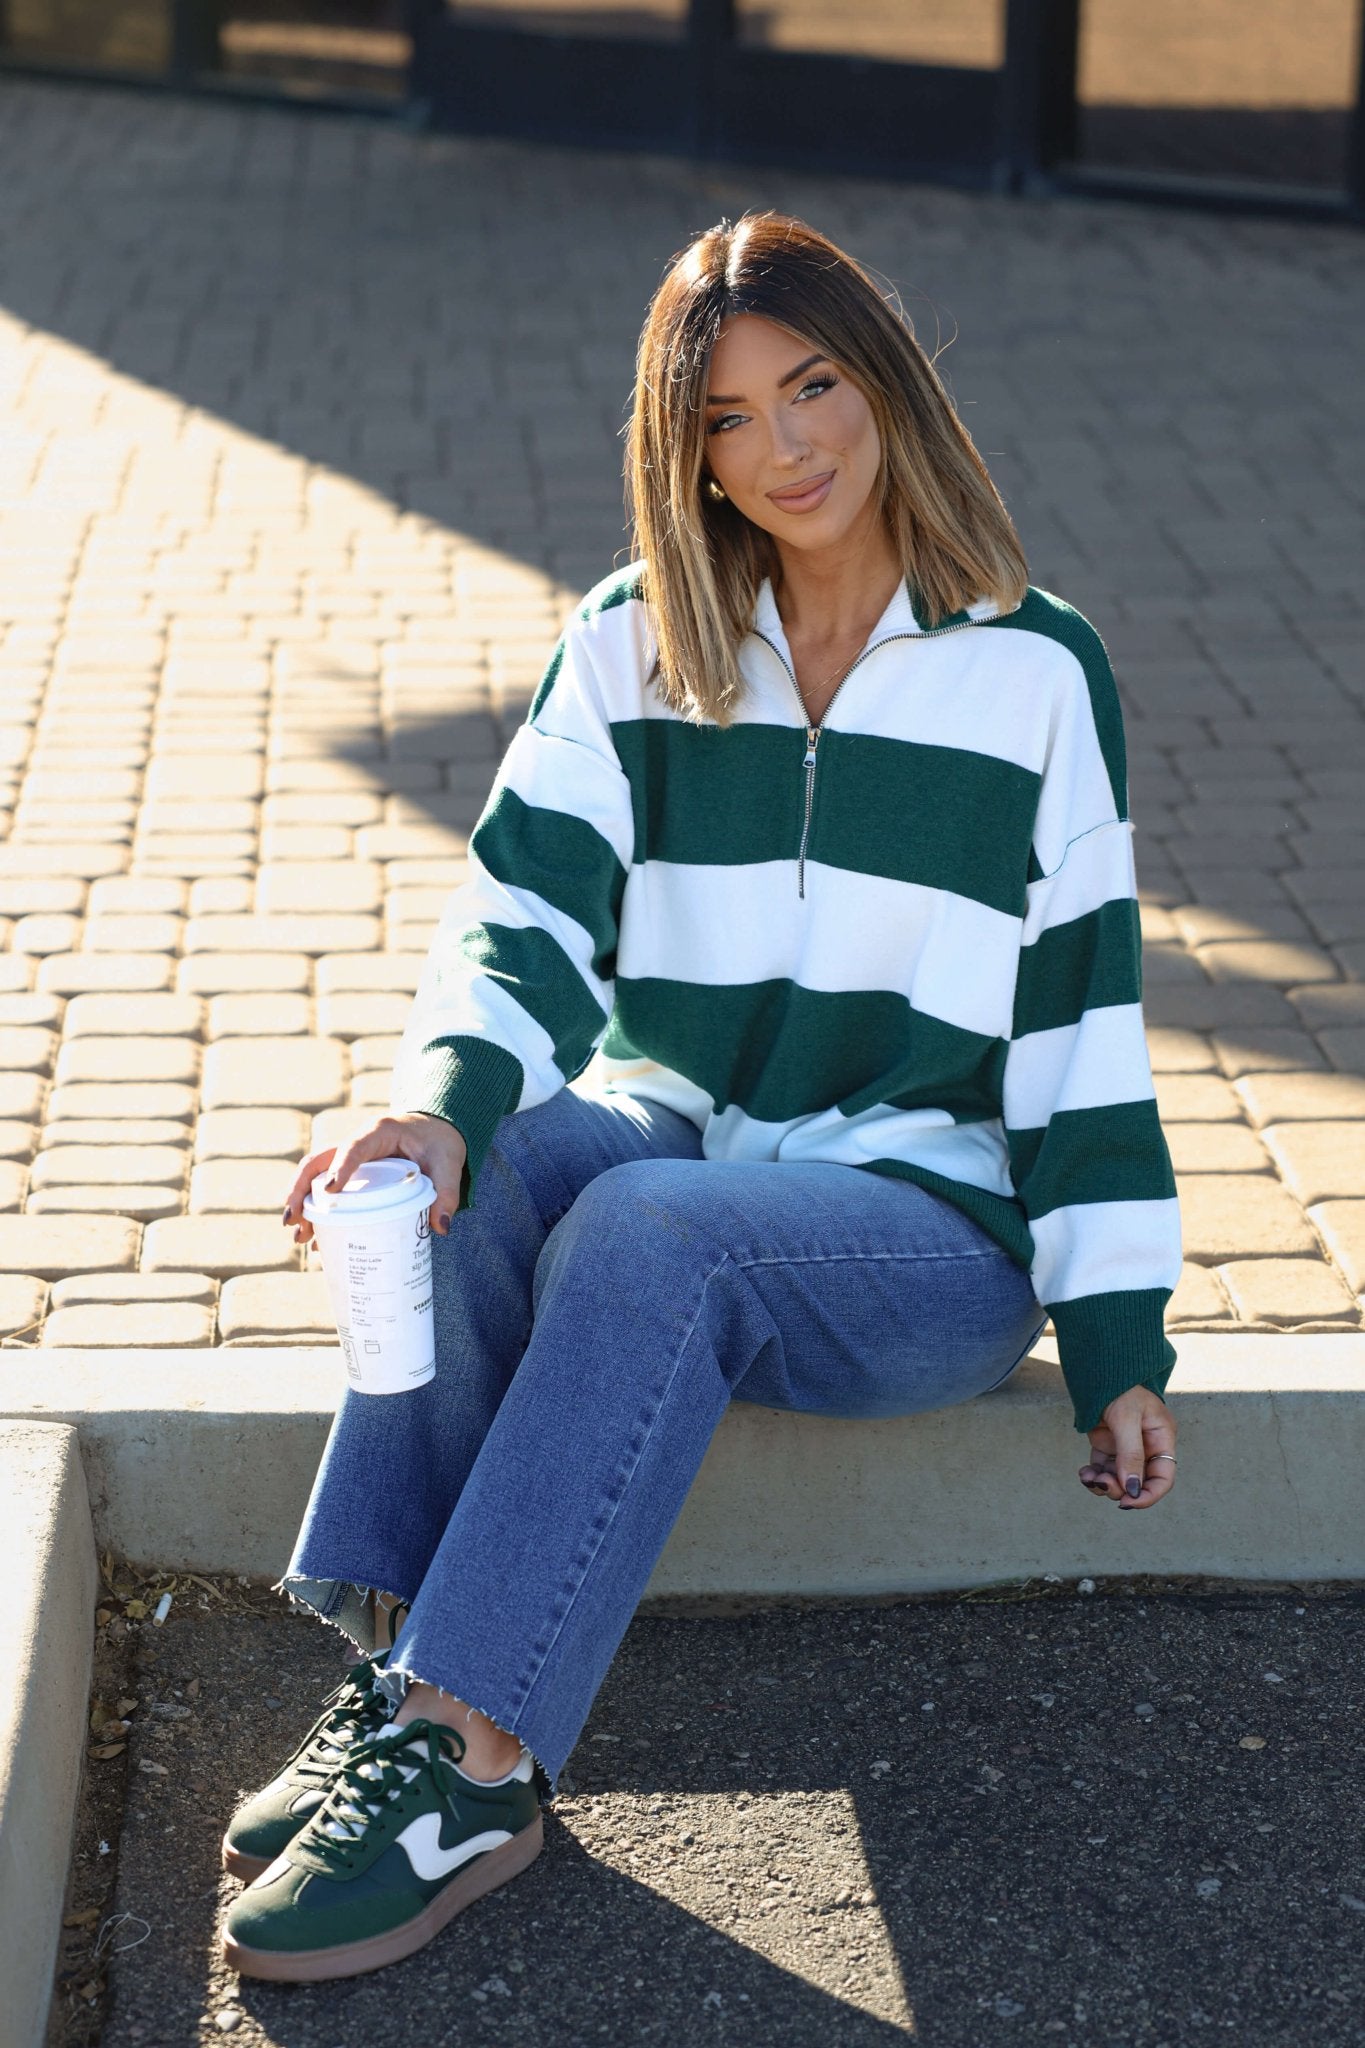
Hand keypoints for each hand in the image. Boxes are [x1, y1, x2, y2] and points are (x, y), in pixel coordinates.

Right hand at [281, 1112, 468, 1247]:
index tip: (332, 1191)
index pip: (353, 1147)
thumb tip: (440, 1228)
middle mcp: (357, 1141)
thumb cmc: (439, 1141)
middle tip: (293, 1222)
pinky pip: (327, 1190)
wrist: (436, 1129)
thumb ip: (446, 1192)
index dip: (340, 1168)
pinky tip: (317, 1239)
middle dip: (301, 1191)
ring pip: (316, 1177)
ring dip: (303, 1205)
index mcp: (379, 1131)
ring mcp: (350, 1158)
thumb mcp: (448, 1163)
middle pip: (318, 1163)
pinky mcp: (351, 1174)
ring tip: (300, 1237)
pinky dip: (319, 1212)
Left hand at [1078, 1386, 1176, 1510]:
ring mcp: (1126, 1448)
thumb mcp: (1127, 1419)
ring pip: (1119, 1479)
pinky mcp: (1107, 1446)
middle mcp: (1147, 1447)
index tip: (1127, 1502)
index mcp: (1161, 1439)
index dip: (1148, 1495)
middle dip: (1120, 1489)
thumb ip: (1131, 1454)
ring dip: (1104, 1484)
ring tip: (1088, 1477)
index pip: (1163, 1478)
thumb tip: (1132, 1489)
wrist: (1097, 1368)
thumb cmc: (1119, 1387)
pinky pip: (1103, 1470)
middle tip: (1101, 1484)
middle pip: (1139, 1483)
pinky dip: (1093, 1476)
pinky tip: (1084, 1473)